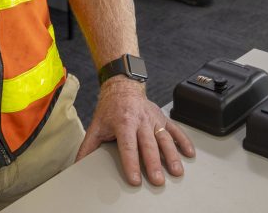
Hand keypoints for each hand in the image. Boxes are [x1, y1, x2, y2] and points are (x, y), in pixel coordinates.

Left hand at [76, 78, 194, 185]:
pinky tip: (189, 154)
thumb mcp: (95, 126)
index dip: (131, 164)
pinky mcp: (162, 118)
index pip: (128, 146)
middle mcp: (140, 120)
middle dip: (154, 164)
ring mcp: (153, 119)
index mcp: (123, 123)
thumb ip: (88, 147)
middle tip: (158, 180)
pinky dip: (183, 141)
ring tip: (176, 171)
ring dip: (171, 155)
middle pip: (148, 145)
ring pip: (164, 138)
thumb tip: (78, 166)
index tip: (135, 179)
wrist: (123, 87)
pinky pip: (175, 130)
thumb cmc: (110, 108)